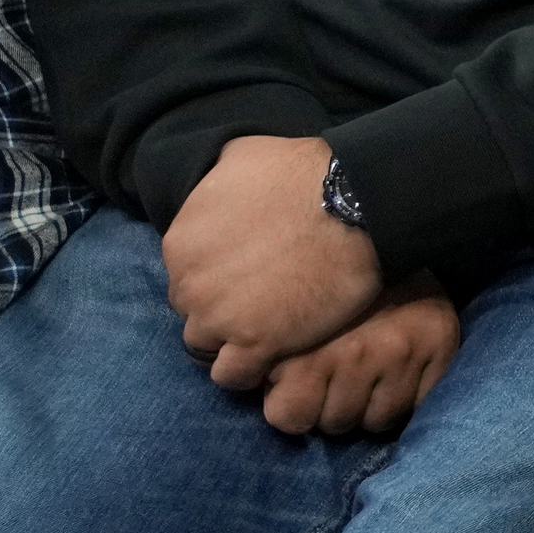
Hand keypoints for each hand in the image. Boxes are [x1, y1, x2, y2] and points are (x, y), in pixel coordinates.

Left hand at [162, 135, 381, 371]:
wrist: (353, 204)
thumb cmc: (303, 173)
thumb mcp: (238, 156)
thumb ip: (212, 184)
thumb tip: (212, 185)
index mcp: (180, 242)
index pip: (184, 273)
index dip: (215, 275)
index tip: (244, 274)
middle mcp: (190, 284)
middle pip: (192, 310)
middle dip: (221, 306)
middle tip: (260, 300)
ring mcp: (220, 318)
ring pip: (206, 346)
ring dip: (231, 340)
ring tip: (267, 330)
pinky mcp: (257, 345)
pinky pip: (232, 376)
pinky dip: (248, 370)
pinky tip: (272, 354)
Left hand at [236, 279, 457, 435]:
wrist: (382, 224)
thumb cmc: (317, 271)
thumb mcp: (273, 312)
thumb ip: (262, 353)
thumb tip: (245, 383)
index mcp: (306, 353)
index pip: (287, 417)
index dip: (288, 402)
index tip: (295, 381)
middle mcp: (355, 356)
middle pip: (332, 423)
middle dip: (329, 405)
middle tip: (331, 375)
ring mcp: (400, 356)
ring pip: (374, 420)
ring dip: (366, 404)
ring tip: (361, 373)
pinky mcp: (440, 350)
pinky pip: (414, 406)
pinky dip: (402, 398)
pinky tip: (392, 374)